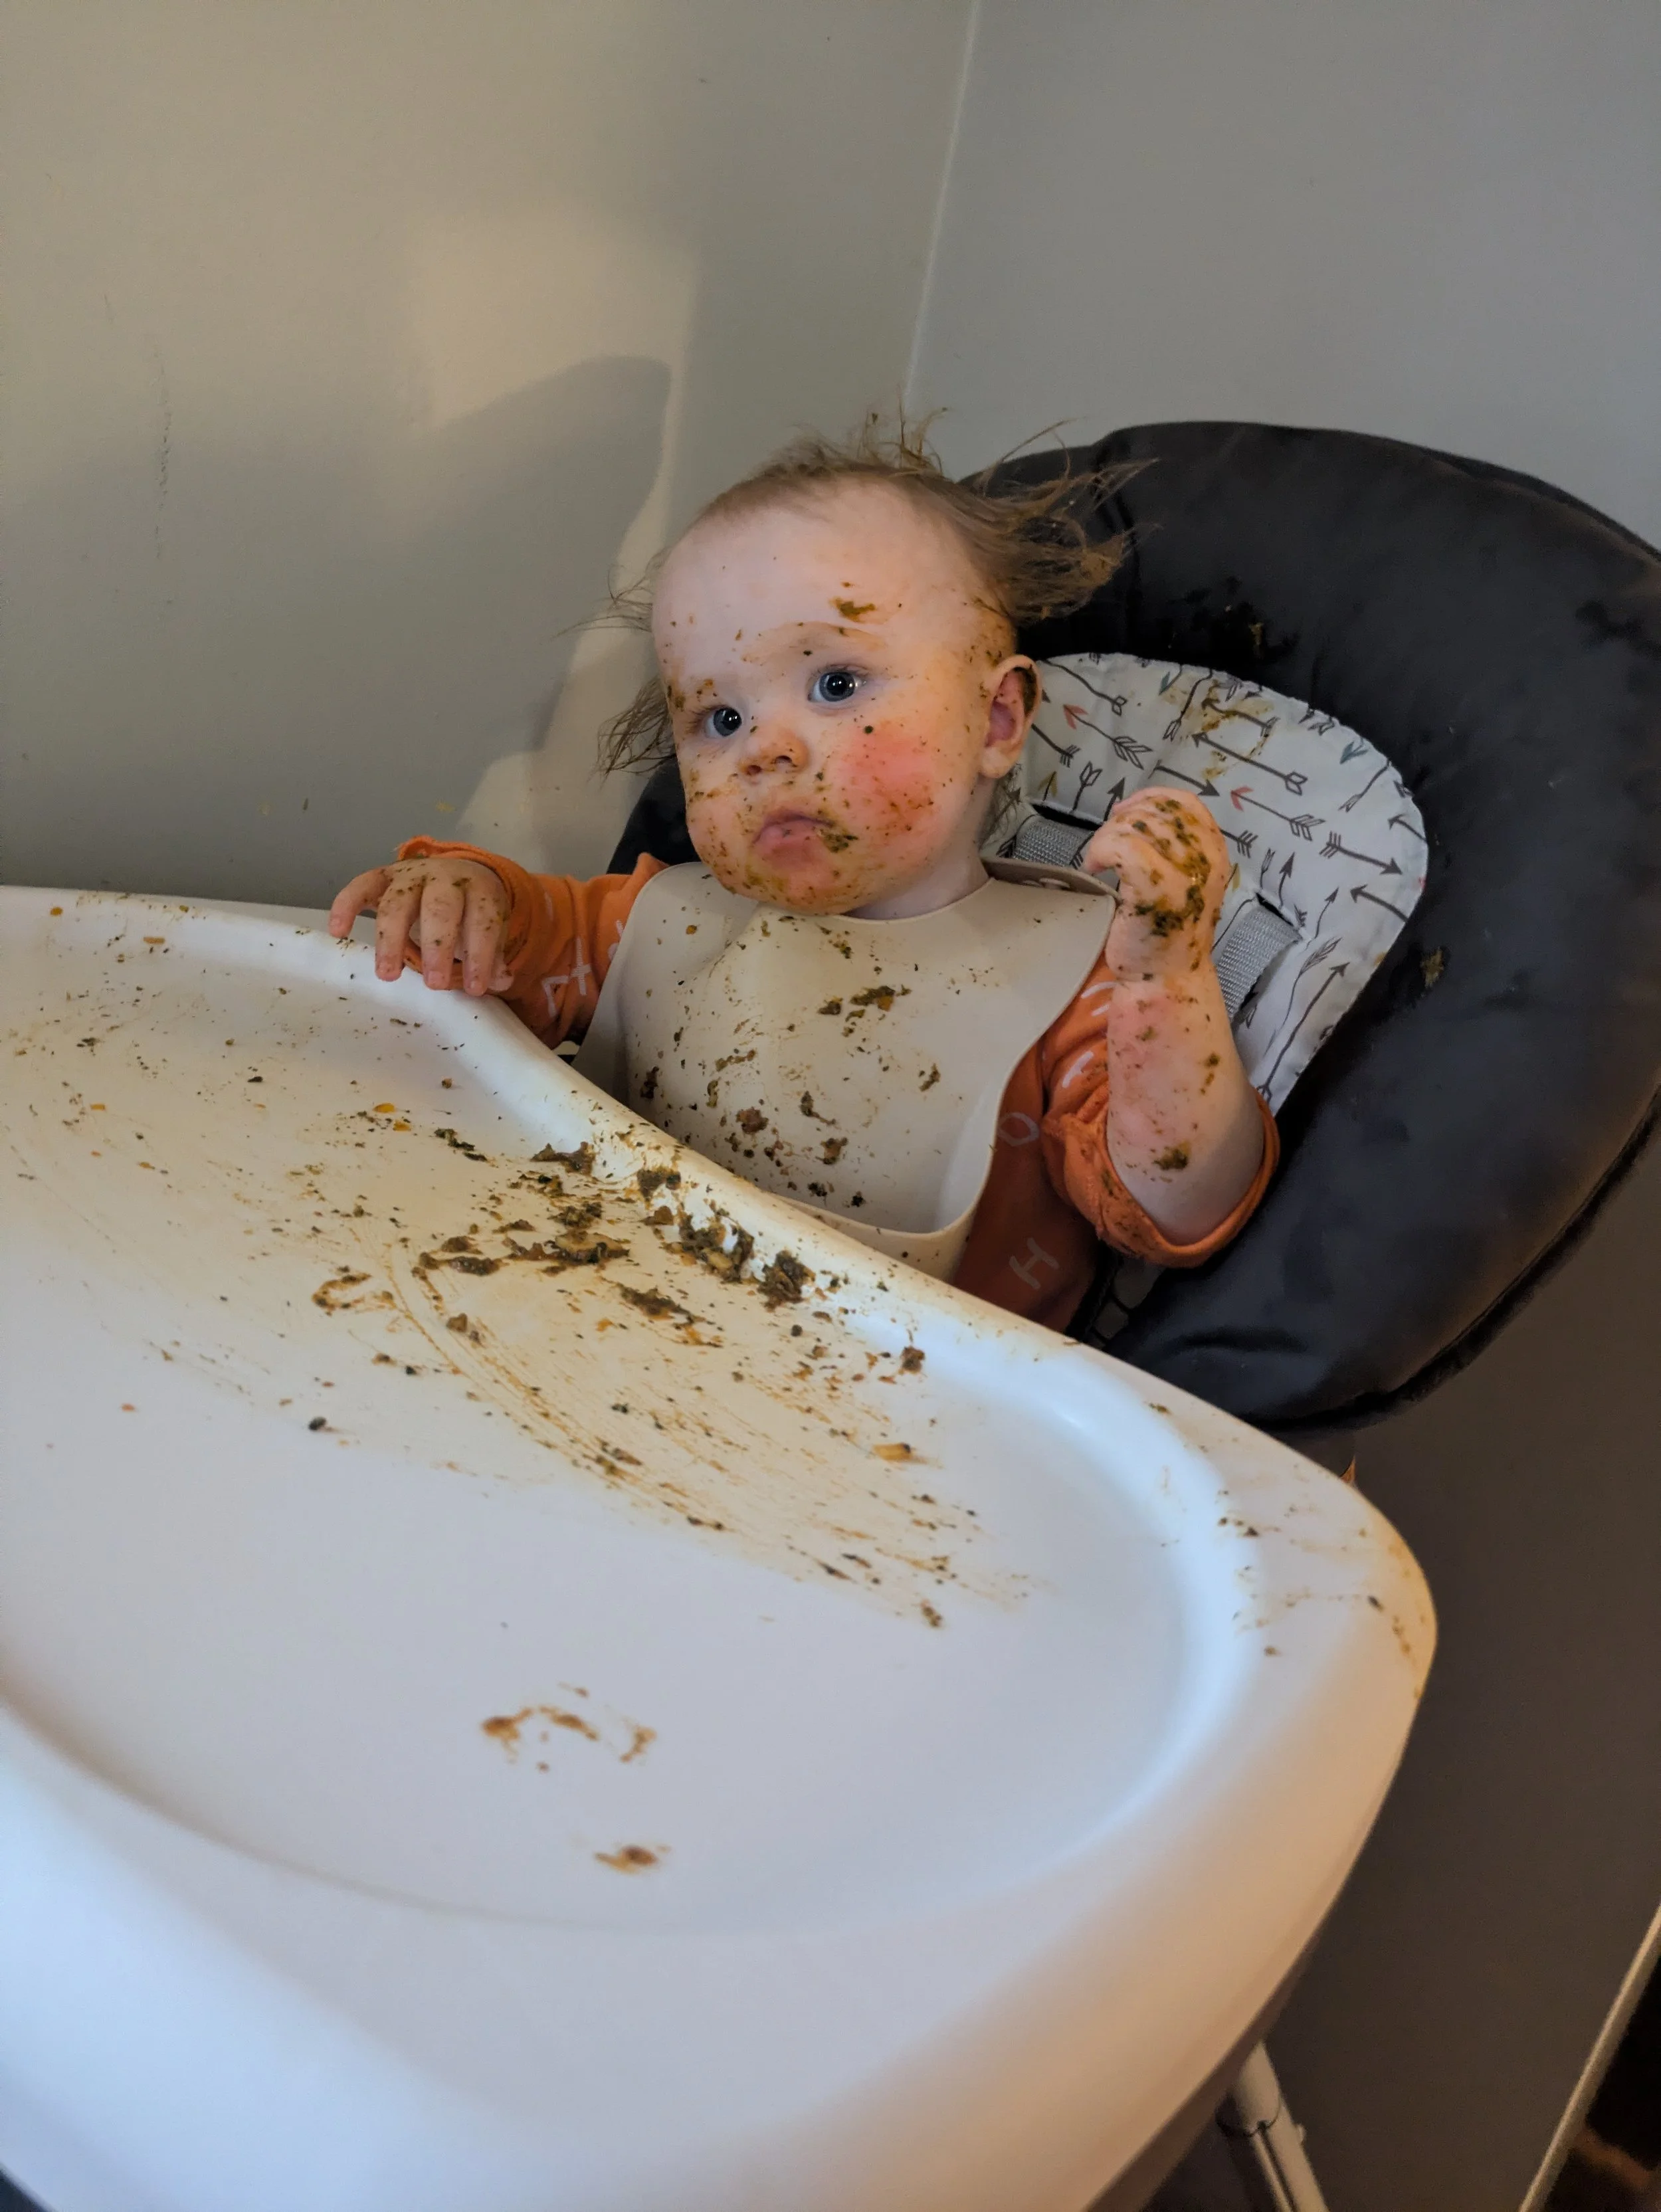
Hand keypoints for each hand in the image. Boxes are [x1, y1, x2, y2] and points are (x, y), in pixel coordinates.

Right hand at [327, 857, 514, 995]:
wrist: (456, 874)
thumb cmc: (471, 912)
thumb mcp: (489, 929)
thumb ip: (492, 955)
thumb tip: (499, 981)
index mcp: (478, 890)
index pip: (482, 920)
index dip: (480, 954)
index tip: (475, 988)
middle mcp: (443, 878)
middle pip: (439, 908)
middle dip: (437, 946)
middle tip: (435, 983)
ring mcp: (410, 875)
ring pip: (398, 902)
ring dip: (392, 939)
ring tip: (389, 975)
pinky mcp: (381, 876)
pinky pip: (360, 886)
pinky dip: (346, 905)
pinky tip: (339, 931)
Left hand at [1081, 789, 1229, 977]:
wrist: (1166, 979)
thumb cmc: (1166, 933)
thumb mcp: (1181, 881)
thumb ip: (1173, 848)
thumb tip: (1134, 813)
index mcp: (1215, 853)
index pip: (1185, 802)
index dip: (1150, 798)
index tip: (1124, 813)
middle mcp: (1205, 858)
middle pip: (1155, 810)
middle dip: (1122, 820)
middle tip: (1107, 848)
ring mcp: (1182, 873)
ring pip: (1134, 824)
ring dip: (1107, 836)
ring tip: (1101, 862)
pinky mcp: (1154, 888)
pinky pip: (1121, 844)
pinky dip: (1100, 849)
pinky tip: (1094, 868)